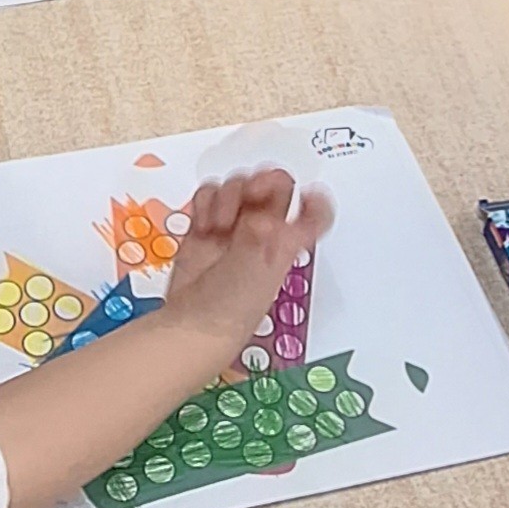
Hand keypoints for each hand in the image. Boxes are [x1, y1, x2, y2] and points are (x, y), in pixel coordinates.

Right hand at [164, 170, 333, 357]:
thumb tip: (265, 218)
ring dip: (227, 195)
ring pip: (239, 185)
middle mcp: (262, 233)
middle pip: (273, 186)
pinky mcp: (206, 227)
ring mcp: (233, 229)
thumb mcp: (250, 275)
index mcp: (284, 244)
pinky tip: (203, 225)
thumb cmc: (228, 313)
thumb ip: (257, 241)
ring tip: (219, 223)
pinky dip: (205, 202)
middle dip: (261, 182)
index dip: (316, 201)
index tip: (308, 193)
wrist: (191, 325)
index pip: (314, 217)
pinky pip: (208, 195)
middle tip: (250, 193)